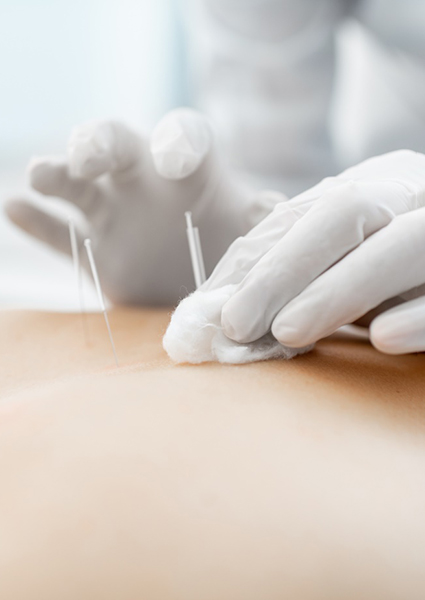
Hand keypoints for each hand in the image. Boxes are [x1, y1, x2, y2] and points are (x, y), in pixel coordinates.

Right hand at [5, 109, 277, 305]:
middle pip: (117, 143)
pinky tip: (13, 209)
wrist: (204, 294)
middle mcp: (147, 182)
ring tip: (39, 174)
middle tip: (86, 155)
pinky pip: (58, 233)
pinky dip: (36, 222)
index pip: (183, 136)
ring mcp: (114, 213)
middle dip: (100, 142)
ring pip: (77, 183)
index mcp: (193, 172)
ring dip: (56, 173)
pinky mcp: (93, 249)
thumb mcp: (253, 239)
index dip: (179, 143)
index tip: (176, 163)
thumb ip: (263, 222)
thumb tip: (274, 207)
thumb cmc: (234, 256)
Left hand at [203, 150, 424, 353]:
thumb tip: (221, 302)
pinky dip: (422, 315)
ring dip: (342, 290)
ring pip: (405, 244)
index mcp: (382, 184)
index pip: (312, 212)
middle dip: (286, 269)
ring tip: (288, 332)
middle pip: (350, 215)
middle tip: (238, 325)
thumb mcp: (346, 263)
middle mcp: (418, 195)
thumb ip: (295, 267)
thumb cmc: (396, 277)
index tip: (216, 310)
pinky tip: (384, 339)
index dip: (262, 260)